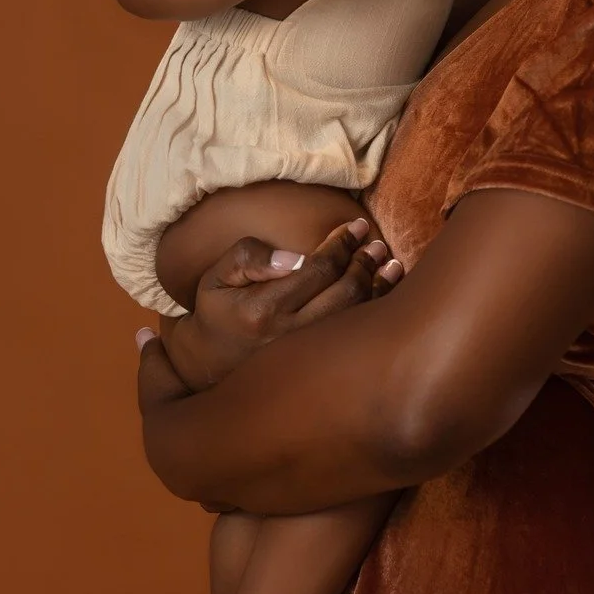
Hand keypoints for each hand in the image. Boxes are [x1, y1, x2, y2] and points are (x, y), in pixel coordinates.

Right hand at [141, 219, 402, 401]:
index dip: (342, 244)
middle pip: (345, 292)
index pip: (318, 269)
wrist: (208, 364)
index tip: (356, 226)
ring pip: (357, 316)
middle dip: (364, 262)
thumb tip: (296, 257)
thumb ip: (250, 258)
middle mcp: (290, 337)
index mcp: (263, 311)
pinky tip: (386, 288)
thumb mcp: (216, 277)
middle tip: (373, 242)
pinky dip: (376, 309)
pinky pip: (356, 336)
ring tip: (386, 259)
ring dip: (377, 284)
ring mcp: (307, 356)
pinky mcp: (317, 367)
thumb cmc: (218, 311)